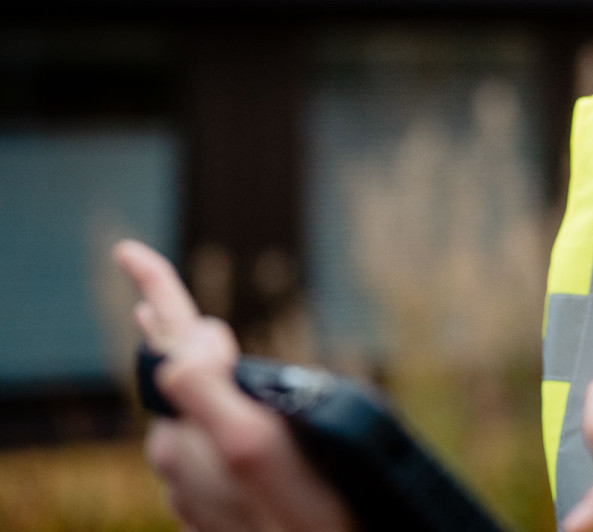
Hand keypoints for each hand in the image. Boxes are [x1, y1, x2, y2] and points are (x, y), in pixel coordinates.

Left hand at [113, 239, 355, 531]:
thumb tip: (192, 335)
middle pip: (175, 374)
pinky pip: (203, 448)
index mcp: (193, 428)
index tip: (128, 250)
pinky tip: (230, 413)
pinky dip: (213, 417)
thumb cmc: (299, 516)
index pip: (168, 344)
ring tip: (202, 341)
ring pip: (190, 411)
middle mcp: (184, 455)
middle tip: (153, 294)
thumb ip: (210, 388)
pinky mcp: (211, 507)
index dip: (155, 290)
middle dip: (173, 332)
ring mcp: (196, 484)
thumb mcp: (253, 445)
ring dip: (200, 377)